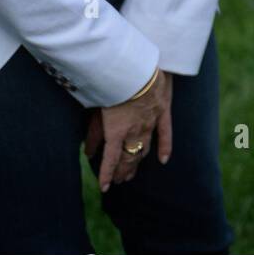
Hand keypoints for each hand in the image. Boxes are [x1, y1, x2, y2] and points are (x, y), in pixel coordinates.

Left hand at [85, 69, 171, 191]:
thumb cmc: (112, 85)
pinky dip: (165, 147)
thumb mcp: (97, 109)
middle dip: (122, 171)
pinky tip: (163, 159)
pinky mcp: (163, 111)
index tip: (104, 187)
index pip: (111, 160)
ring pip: (144, 149)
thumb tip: (88, 153)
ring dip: (138, 162)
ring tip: (132, 173)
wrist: (137, 67)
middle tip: (119, 180)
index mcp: (117, 132)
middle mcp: (134, 131)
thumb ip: (93, 133)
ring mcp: (150, 123)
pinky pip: (165, 133)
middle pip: (129, 157)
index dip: (107, 174)